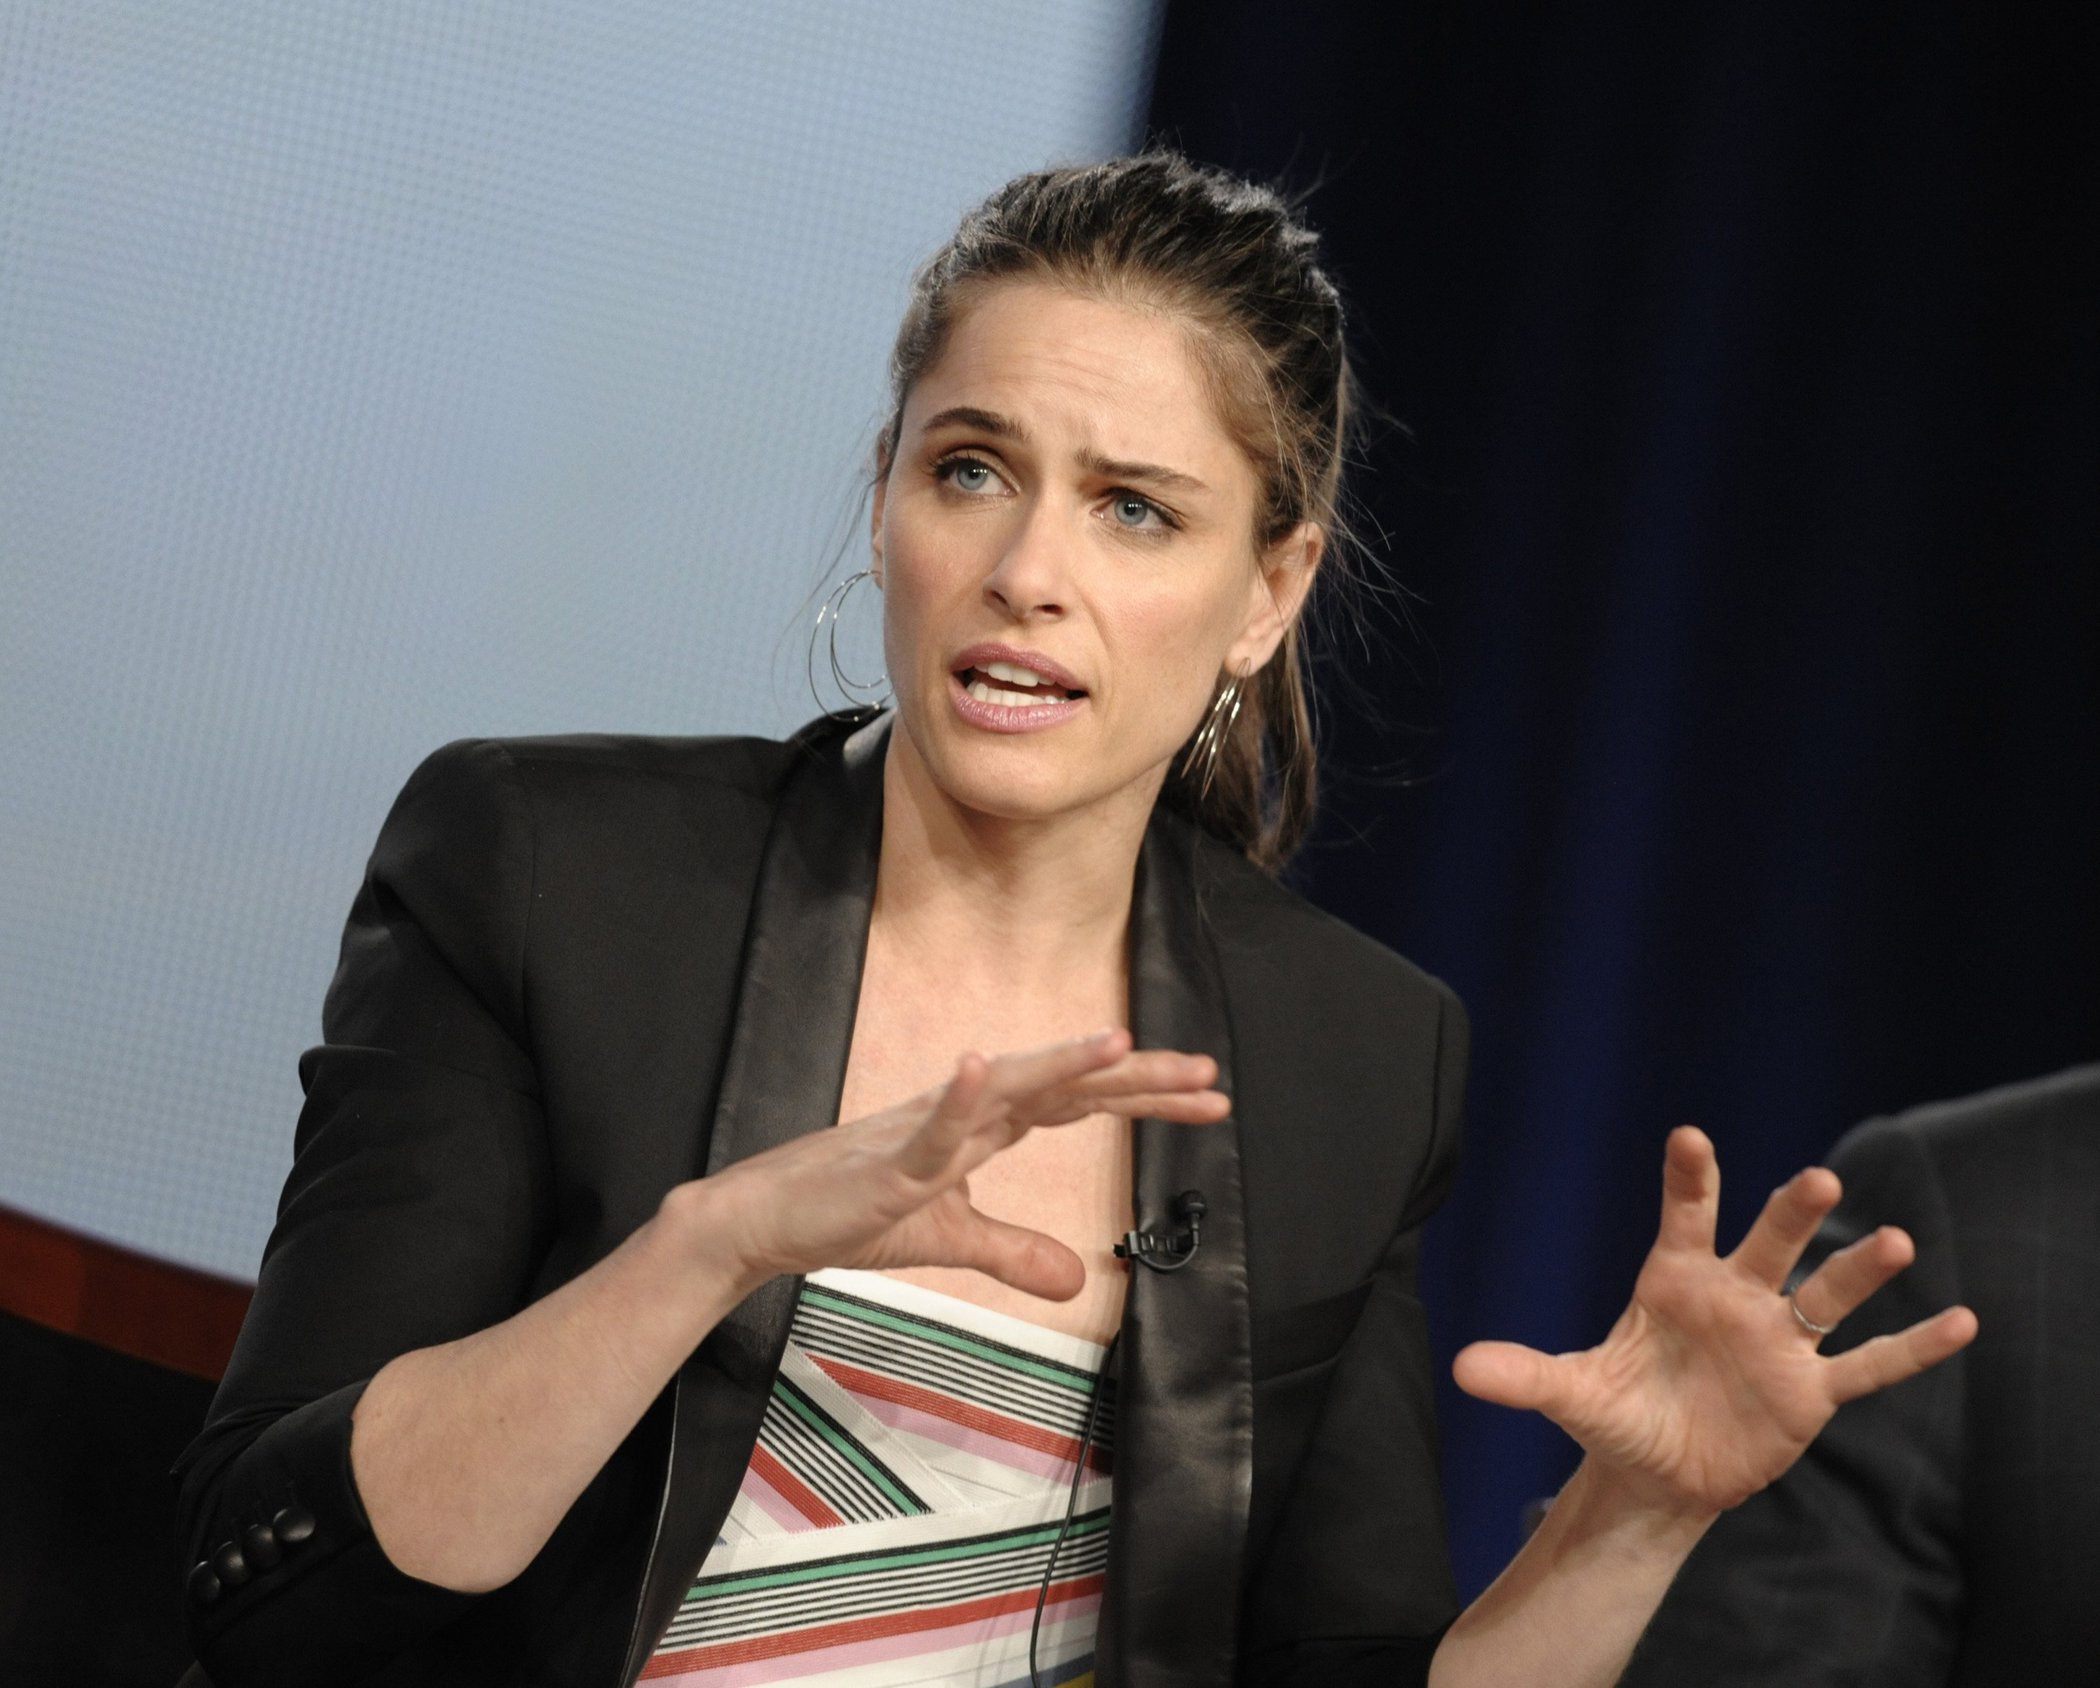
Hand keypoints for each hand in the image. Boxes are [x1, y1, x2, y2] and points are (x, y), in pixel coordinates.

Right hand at [683, 1028, 1226, 1301]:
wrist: (765, 1221)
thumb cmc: (851, 1213)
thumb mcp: (950, 1240)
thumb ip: (1013, 1250)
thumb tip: (1077, 1281)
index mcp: (984, 1125)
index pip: (1080, 1102)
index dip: (1145, 1096)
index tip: (1210, 1097)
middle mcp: (966, 1112)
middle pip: (1065, 1086)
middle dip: (1136, 1078)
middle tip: (1207, 1073)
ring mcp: (927, 1129)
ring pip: (1009, 1088)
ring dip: (1062, 1063)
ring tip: (1119, 1041)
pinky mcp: (888, 1160)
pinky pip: (929, 1128)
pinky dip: (957, 1098)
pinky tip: (982, 1068)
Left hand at [1452, 1126, 1977, 1515]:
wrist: (1656, 1474)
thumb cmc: (1617, 1414)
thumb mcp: (1571, 1395)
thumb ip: (1524, 1375)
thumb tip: (1463, 1369)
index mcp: (1674, 1280)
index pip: (1684, 1215)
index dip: (1688, 1178)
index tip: (1689, 1136)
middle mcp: (1735, 1297)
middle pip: (1769, 1244)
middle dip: (1789, 1212)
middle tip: (1817, 1178)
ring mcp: (1778, 1341)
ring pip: (1827, 1294)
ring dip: (1861, 1269)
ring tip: (1898, 1240)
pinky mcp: (1810, 1392)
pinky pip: (1869, 1366)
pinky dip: (1912, 1348)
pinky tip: (1962, 1322)